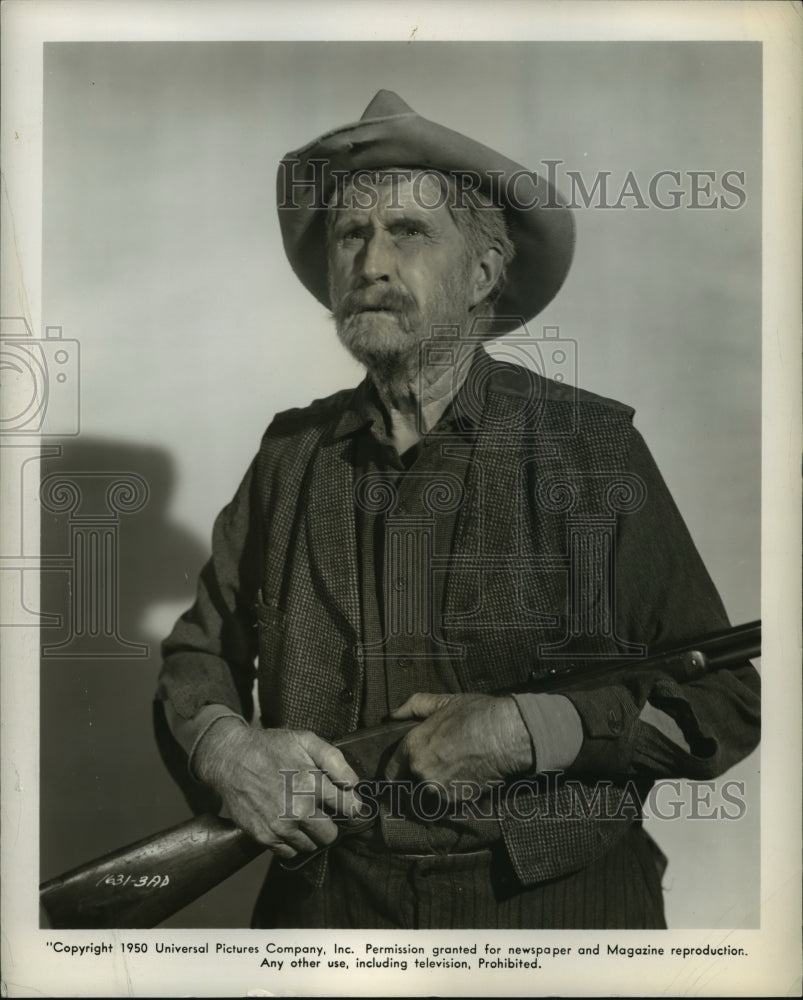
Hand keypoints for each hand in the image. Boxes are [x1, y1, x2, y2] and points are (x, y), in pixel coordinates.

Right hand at [193, 719, 364, 859]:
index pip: (349, 808)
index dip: (350, 805)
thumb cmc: (271, 747)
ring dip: (309, 834)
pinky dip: (290, 842)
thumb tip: (354, 784)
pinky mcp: (264, 837)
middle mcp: (299, 809)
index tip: (344, 803)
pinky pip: (289, 852)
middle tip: (319, 810)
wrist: (231, 759)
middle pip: (331, 834)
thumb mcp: (305, 740)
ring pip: (311, 845)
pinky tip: (286, 824)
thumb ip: (335, 760)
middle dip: (329, 822)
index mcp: (313, 783)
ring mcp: (281, 826)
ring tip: (300, 816)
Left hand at [384, 693, 532, 801]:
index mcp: (413, 746)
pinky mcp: (457, 800)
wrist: (509, 734)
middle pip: (406, 786)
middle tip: (428, 771)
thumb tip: (393, 714)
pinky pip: (444, 802)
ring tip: (446, 777)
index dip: (394, 771)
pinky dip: (448, 795)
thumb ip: (413, 706)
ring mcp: (438, 788)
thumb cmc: (477, 714)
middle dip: (412, 781)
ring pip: (425, 796)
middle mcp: (420, 771)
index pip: (390, 771)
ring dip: (430, 790)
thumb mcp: (443, 702)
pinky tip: (459, 781)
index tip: (400, 772)